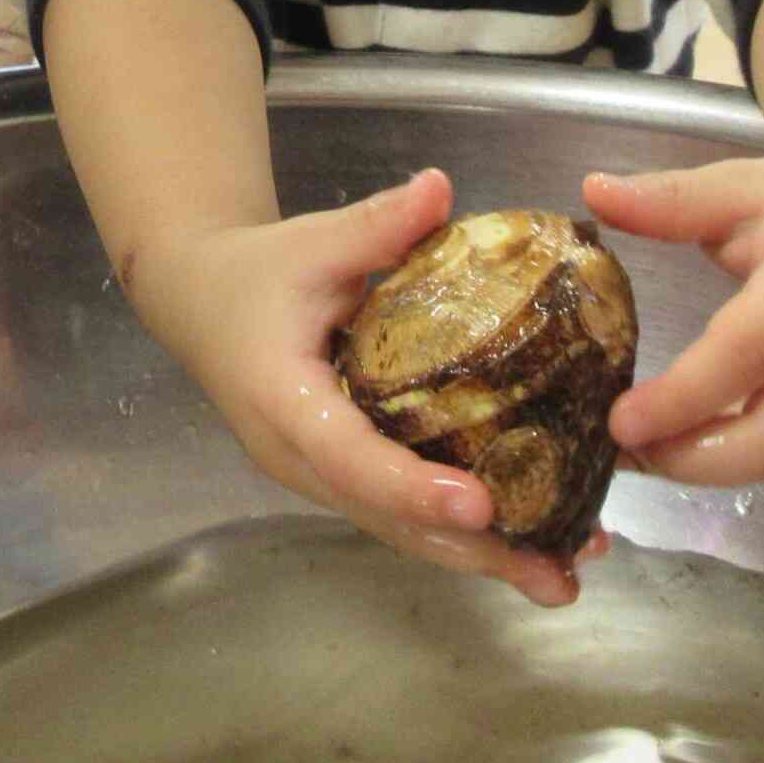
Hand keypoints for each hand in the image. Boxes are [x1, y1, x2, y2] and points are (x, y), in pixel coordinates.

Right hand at [127, 170, 595, 607]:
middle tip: (556, 574)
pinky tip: (526, 539)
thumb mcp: (310, 243)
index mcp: (281, 399)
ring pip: (397, 530)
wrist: (200, 303)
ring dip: (477, 557)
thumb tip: (440, 188)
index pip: (348, 455)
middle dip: (471, 550)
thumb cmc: (256, 274)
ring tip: (562, 574)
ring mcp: (317, 479)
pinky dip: (458, 534)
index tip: (479, 505)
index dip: (412, 486)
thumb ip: (375, 226)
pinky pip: (399, 516)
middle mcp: (297, 458)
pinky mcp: (340, 480)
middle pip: (386, 518)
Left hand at [586, 152, 763, 482]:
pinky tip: (689, 444)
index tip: (620, 420)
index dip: (681, 399)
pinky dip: (742, 459)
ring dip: (712, 467)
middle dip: (695, 460)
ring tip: (643, 450)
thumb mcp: (739, 184)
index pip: (744, 355)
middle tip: (624, 450)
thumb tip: (593, 191)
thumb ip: (668, 199)